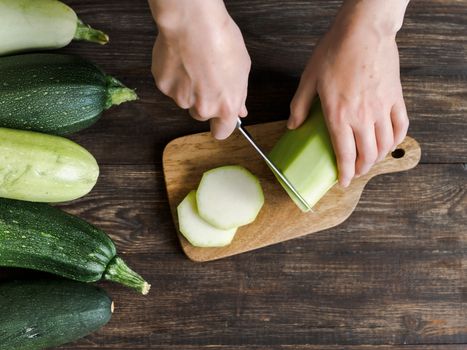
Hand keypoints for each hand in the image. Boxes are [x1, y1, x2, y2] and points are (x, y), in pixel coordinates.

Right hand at [149, 0, 250, 139]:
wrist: (193, 23)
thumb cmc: (220, 40)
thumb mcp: (242, 69)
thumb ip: (239, 94)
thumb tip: (239, 109)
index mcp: (226, 106)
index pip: (222, 132)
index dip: (221, 125)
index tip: (220, 118)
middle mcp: (203, 108)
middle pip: (201, 115)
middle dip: (203, 101)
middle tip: (206, 78)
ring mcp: (181, 99)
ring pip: (184, 100)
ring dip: (188, 88)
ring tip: (194, 64)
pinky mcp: (164, 86)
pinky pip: (170, 86)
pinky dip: (174, 76)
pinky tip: (181, 60)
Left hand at [288, 0, 409, 186]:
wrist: (363, 31)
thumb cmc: (335, 52)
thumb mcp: (308, 79)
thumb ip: (299, 106)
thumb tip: (293, 125)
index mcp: (339, 116)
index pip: (344, 154)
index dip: (345, 173)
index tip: (343, 182)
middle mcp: (363, 118)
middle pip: (366, 155)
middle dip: (360, 169)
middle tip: (355, 172)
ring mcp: (382, 109)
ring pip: (384, 145)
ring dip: (377, 158)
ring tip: (370, 161)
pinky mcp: (396, 98)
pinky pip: (400, 126)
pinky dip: (395, 139)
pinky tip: (389, 143)